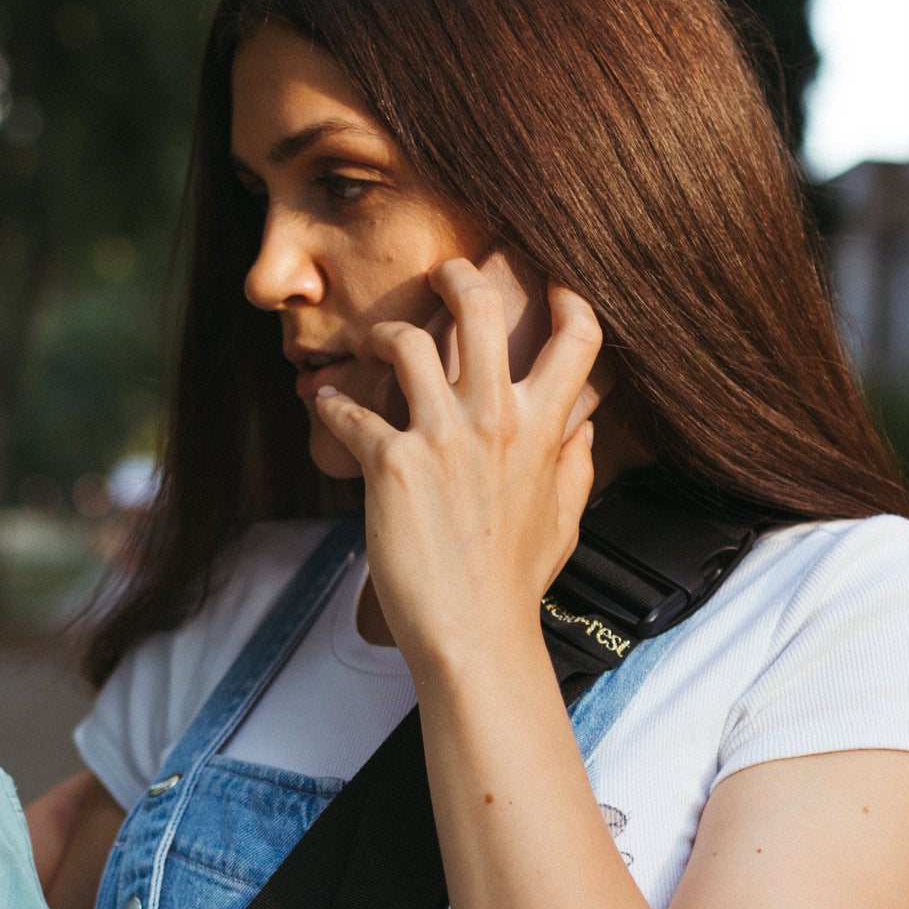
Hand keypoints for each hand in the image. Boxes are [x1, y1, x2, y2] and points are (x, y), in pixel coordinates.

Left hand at [316, 263, 602, 677]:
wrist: (473, 634)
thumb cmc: (515, 585)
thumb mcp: (565, 522)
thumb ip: (575, 467)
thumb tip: (584, 429)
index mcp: (545, 428)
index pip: (577, 336)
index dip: (570, 293)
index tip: (553, 278)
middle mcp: (496, 419)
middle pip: (480, 305)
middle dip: (458, 274)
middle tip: (442, 274)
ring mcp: (442, 437)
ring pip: (406, 340)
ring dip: (383, 331)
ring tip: (372, 339)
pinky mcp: (391, 463)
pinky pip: (352, 411)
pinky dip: (332, 404)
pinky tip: (325, 405)